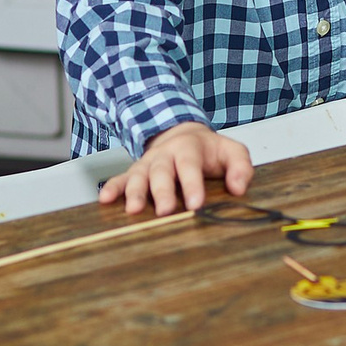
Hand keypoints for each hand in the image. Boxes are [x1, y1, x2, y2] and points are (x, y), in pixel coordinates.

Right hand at [98, 120, 251, 215]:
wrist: (183, 135)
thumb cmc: (208, 150)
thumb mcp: (231, 151)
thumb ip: (240, 167)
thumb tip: (239, 188)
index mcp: (189, 148)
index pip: (190, 166)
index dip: (193, 184)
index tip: (196, 203)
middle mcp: (165, 155)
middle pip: (162, 173)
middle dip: (163, 192)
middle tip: (166, 210)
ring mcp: (147, 164)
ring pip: (139, 177)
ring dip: (135, 193)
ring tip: (133, 210)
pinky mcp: (135, 173)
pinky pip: (120, 179)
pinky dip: (112, 188)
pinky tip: (105, 200)